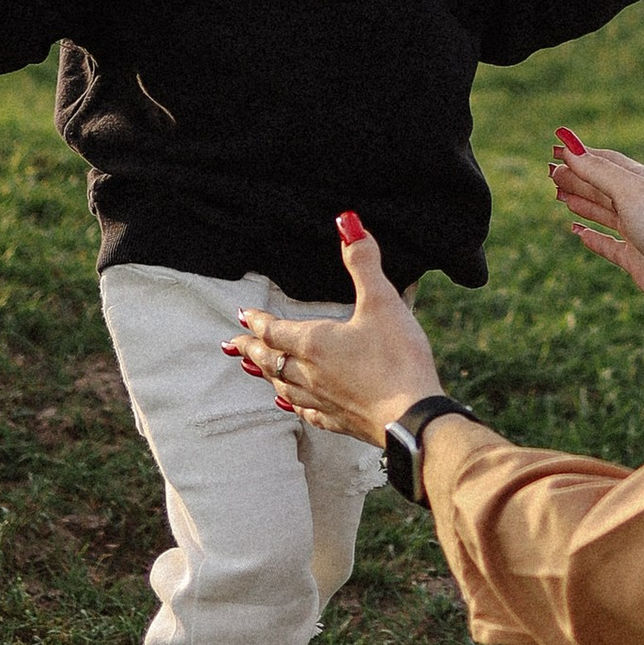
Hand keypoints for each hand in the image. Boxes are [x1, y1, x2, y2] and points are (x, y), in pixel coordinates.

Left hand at [226, 215, 440, 443]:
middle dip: (250, 349)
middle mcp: (310, 373)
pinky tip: (291, 405)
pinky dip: (293, 404)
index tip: (241, 315)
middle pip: (270, 360)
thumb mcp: (383, 302)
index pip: (273, 330)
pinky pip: (306, 412)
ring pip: (283, 387)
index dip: (256, 321)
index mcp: (314, 343)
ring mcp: (323, 400)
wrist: (412, 418)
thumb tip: (347, 223)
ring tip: (255, 370)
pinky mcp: (339, 421)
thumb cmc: (397, 359)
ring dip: (266, 375)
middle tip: (231, 345)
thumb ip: (363, 263)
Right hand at [547, 132, 643, 346]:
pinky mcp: (634, 260)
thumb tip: (569, 149)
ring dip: (581, 202)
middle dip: (576, 178)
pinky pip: (607, 245)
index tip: (557, 149)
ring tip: (559, 195)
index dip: (581, 155)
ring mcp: (637, 233)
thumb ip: (598, 171)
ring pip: (603, 212)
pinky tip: (577, 232)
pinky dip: (591, 238)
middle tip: (550, 173)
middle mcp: (640, 205)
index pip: (607, 162)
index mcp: (643, 182)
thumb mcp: (630, 192)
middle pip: (602, 186)